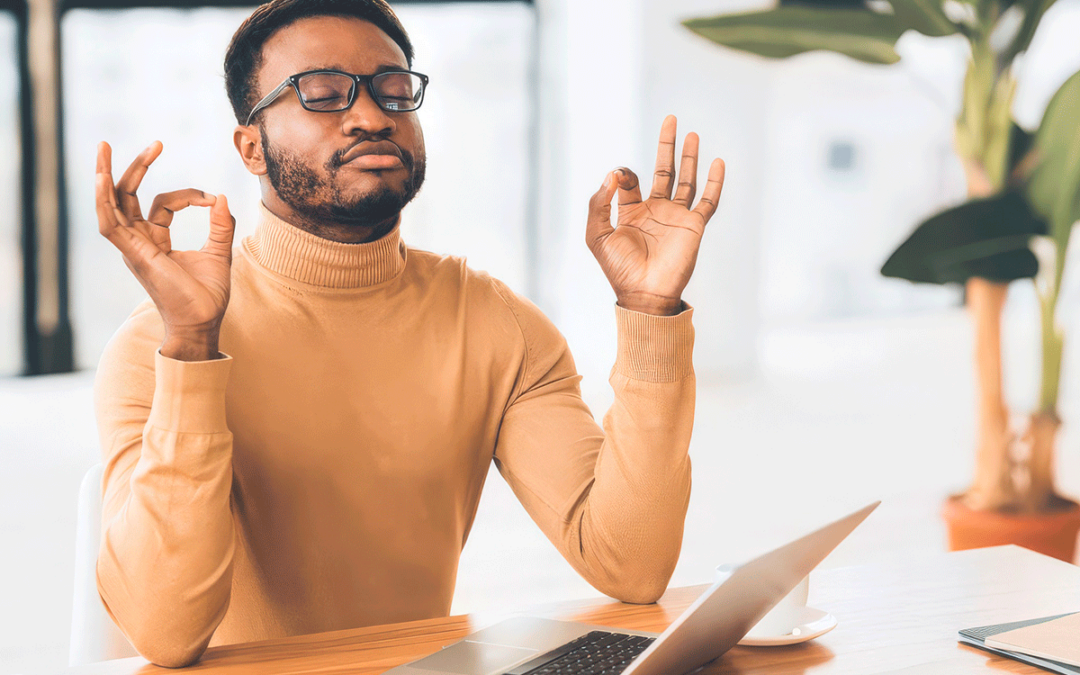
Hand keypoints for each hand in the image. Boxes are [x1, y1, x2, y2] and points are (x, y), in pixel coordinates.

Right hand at [95, 140, 235, 353]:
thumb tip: (220, 197)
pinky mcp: (133, 254)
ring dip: (106, 175)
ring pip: (112, 205)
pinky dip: (104, 200)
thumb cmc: (208, 297)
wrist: (203, 323)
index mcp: (155, 241)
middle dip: (136, 167)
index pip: (163, 204)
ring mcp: (133, 248)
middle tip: (155, 143)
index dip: (188, 195)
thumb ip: (220, 226)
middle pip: (129, 196)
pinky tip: (101, 177)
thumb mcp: (220, 253)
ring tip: (103, 147)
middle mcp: (139, 242)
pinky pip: (110, 224)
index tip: (210, 199)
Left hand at [586, 115, 725, 315]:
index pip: (630, 181)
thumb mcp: (596, 235)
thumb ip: (599, 203)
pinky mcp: (693, 226)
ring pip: (686, 180)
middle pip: (663, 170)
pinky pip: (708, 201)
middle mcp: (656, 211)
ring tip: (691, 134)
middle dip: (666, 145)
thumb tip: (613, 174)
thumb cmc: (618, 269)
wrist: (643, 294)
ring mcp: (676, 218)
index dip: (623, 174)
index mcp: (631, 212)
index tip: (619, 179)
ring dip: (689, 157)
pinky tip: (717, 162)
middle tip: (670, 120)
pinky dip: (714, 182)